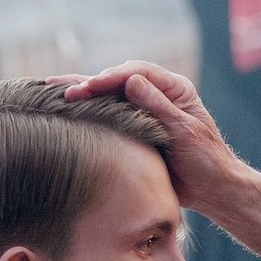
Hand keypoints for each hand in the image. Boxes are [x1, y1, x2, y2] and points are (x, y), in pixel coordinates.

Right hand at [55, 61, 238, 211]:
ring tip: (49, 88)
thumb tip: (131, 80)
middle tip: (63, 92)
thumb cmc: (206, 160)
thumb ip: (158, 106)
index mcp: (175, 89)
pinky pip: (108, 114)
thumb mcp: (184, 131)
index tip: (89, 86)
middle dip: (91, 84)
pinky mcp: (134, 127)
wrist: (211, 188)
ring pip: (109, 95)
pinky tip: (63, 106)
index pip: (138, 73)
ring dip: (81, 92)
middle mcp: (157, 94)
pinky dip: (87, 110)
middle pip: (118, 80)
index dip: (111, 78)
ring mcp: (144, 110)